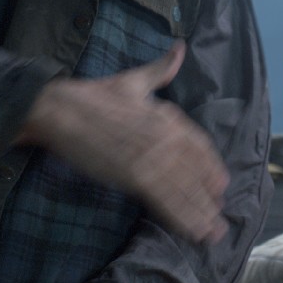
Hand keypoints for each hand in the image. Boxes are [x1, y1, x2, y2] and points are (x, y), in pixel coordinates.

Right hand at [17, 41, 228, 243]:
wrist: (62, 110)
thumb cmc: (94, 95)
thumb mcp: (134, 80)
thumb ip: (161, 70)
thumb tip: (181, 48)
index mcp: (167, 116)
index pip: (199, 146)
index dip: (211, 168)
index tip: (221, 186)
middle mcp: (166, 137)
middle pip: (195, 173)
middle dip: (208, 198)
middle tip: (220, 219)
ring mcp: (152, 157)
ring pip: (184, 191)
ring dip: (200, 214)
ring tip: (212, 234)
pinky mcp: (135, 175)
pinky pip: (164, 201)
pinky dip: (180, 217)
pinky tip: (191, 230)